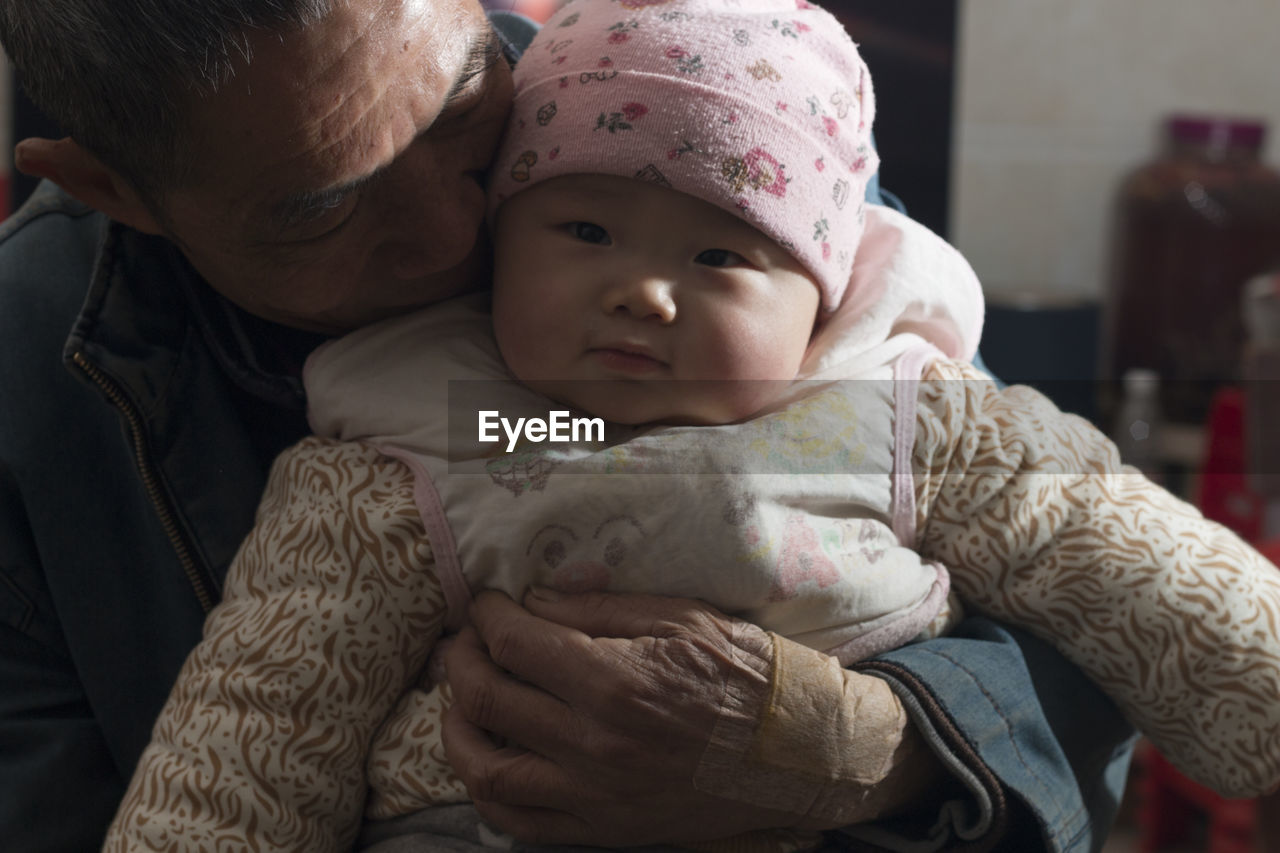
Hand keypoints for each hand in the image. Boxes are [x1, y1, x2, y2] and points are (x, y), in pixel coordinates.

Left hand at [441, 588, 796, 845]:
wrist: (801, 753)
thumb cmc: (749, 675)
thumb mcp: (683, 618)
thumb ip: (601, 607)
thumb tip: (534, 600)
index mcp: (615, 681)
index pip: (513, 643)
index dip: (486, 615)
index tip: (487, 602)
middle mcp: (594, 744)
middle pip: (486, 698)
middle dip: (462, 657)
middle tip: (467, 638)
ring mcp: (595, 795)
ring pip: (486, 768)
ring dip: (457, 725)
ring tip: (461, 696)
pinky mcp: (604, 830)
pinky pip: (519, 820)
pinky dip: (487, 788)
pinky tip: (487, 756)